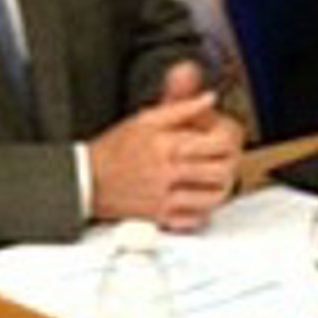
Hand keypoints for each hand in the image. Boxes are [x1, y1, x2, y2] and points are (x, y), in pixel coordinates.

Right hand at [87, 61, 242, 230]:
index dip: (230, 137)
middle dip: (230, 161)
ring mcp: (166, 198)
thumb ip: (181, 106)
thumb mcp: (146, 119)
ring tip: (215, 176)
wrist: (87, 180)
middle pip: (222, 170)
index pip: (218, 142)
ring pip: (214, 197)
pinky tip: (198, 197)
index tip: (226, 135)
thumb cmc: (115, 149)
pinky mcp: (161, 217)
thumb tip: (209, 98)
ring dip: (221, 186)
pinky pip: (196, 219)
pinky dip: (204, 209)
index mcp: (168, 145)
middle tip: (226, 157)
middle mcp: (169, 172)